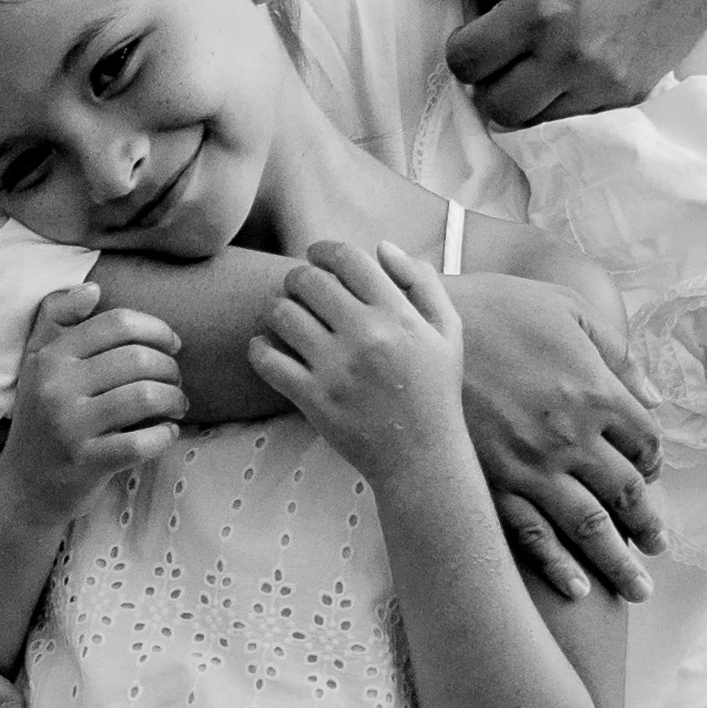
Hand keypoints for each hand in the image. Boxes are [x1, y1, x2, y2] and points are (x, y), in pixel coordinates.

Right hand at [0, 283, 186, 520]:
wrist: (24, 486)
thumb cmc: (41, 417)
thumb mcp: (37, 361)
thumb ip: (57, 317)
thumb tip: (94, 289)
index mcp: (51, 356)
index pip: (117, 324)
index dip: (155, 328)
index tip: (172, 344)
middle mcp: (57, 386)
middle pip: (137, 358)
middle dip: (170, 367)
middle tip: (176, 380)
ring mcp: (71, 427)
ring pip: (144, 396)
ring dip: (173, 398)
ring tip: (177, 404)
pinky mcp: (86, 463)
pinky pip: (141, 442)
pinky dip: (165, 435)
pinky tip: (168, 432)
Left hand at [249, 240, 465, 485]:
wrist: (423, 460)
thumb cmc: (435, 391)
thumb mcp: (447, 332)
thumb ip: (421, 283)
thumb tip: (382, 247)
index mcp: (397, 315)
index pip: (347, 259)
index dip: (324, 250)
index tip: (317, 257)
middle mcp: (366, 336)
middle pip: (308, 280)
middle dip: (298, 278)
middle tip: (300, 289)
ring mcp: (337, 369)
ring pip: (283, 313)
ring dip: (277, 308)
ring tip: (286, 316)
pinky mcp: (314, 399)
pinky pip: (267, 359)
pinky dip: (259, 348)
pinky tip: (269, 347)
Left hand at [406, 0, 706, 126]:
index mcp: (539, 10)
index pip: (466, 60)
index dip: (461, 47)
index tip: (475, 32)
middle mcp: (570, 55)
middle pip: (496, 105)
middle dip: (486, 82)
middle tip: (498, 54)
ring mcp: (605, 81)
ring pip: (535, 122)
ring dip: (522, 98)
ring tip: (531, 63)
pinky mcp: (633, 95)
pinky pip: (576, 121)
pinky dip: (560, 104)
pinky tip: (566, 70)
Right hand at [443, 272, 666, 602]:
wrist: (421, 318)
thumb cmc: (495, 305)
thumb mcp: (563, 307)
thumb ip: (615, 350)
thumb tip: (652, 396)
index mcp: (595, 391)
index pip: (645, 442)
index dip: (653, 461)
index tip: (649, 473)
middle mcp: (572, 436)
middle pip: (627, 493)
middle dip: (649, 525)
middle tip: (658, 545)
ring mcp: (531, 465)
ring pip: (590, 527)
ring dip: (618, 562)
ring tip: (637, 587)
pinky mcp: (491, 481)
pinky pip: (532, 535)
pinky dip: (558, 567)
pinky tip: (577, 588)